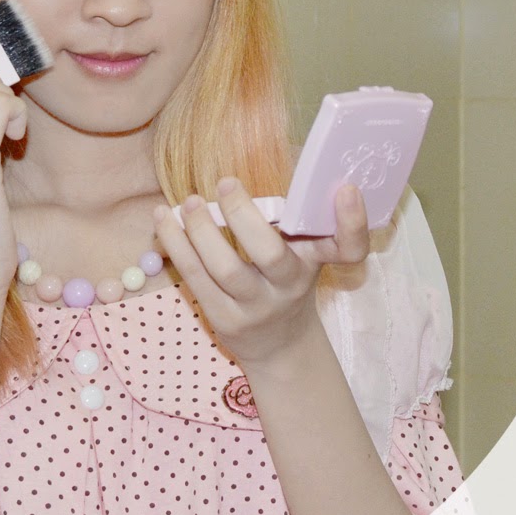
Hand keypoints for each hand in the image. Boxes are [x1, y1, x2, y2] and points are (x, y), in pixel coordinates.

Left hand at [153, 178, 368, 369]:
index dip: (353, 222)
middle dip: (243, 216)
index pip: (349, 249)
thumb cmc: (286, 281)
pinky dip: (176, 246)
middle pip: (270, 254)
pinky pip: (195, 279)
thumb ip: (291, 219)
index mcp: (314, 262)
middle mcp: (289, 286)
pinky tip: (162, 220)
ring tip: (188, 202)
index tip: (347, 190)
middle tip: (226, 183)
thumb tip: (264, 168)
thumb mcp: (302, 252)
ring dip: (200, 231)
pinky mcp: (224, 319)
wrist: (280, 346)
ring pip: (225, 269)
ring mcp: (255, 307)